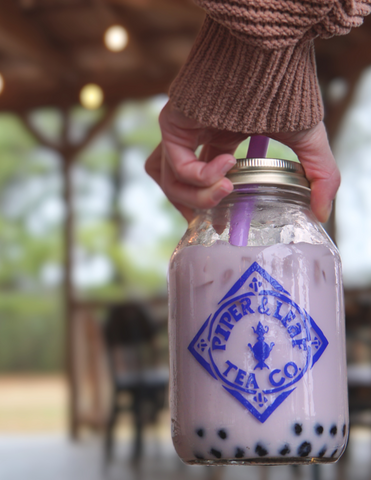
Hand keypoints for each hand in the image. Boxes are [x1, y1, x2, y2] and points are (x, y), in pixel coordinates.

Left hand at [146, 101, 339, 223]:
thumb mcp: (307, 140)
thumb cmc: (285, 91)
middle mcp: (198, 138)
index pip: (204, 180)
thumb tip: (321, 213)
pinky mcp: (172, 124)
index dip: (209, 205)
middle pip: (179, 185)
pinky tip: (227, 163)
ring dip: (198, 197)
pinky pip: (175, 164)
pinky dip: (200, 175)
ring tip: (227, 191)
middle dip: (194, 208)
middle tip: (217, 224)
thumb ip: (318, 177)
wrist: (268, 58)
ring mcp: (183, 131)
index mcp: (221, 140)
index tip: (224, 225)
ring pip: (170, 181)